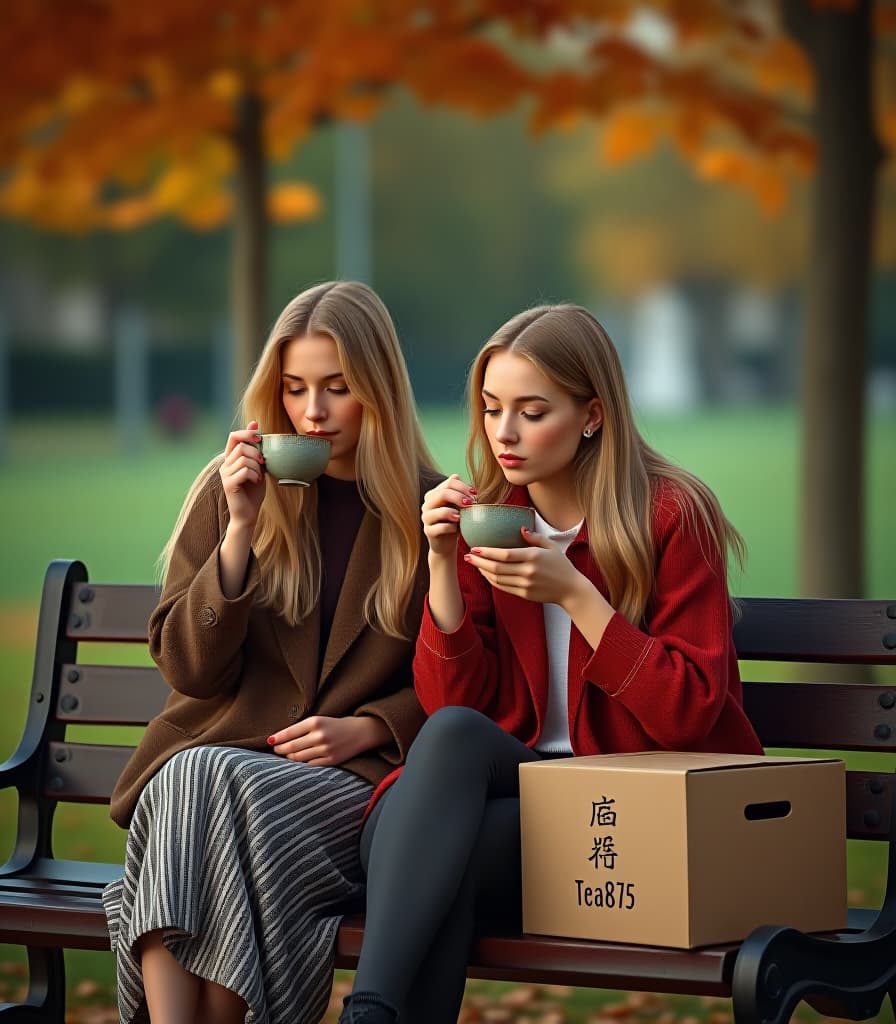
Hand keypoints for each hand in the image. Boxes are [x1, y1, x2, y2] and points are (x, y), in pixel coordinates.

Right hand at [220, 420, 266, 529]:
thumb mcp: (258, 467)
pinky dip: (255, 475)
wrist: (248, 514)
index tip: (259, 437)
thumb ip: (256, 450)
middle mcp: (225, 465)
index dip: (247, 433)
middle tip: (263, 464)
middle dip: (256, 453)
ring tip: (258, 476)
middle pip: (241, 447)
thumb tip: (255, 424)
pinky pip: (244, 471)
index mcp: (231, 459)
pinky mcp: (229, 484)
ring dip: (257, 467)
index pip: (234, 436)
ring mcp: (225, 474)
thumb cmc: (253, 491)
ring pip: (244, 458)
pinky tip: (256, 482)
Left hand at [268, 715, 388, 765]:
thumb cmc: (337, 724)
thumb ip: (303, 727)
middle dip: (280, 749)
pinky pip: (310, 765)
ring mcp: (325, 749)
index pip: (290, 732)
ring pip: (299, 757)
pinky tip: (299, 762)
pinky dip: (302, 764)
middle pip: (292, 747)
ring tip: (286, 755)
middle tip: (276, 749)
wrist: (361, 731)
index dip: (277, 738)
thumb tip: (282, 738)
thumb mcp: (320, 719)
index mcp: (316, 722)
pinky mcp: (331, 760)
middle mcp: (319, 735)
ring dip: (289, 757)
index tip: (269, 741)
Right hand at [422, 474, 476, 557]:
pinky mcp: (428, 532)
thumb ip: (458, 492)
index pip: (448, 483)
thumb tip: (456, 476)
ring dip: (453, 513)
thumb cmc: (454, 522)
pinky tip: (457, 529)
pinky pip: (440, 528)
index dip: (463, 487)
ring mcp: (426, 518)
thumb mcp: (458, 506)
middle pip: (442, 494)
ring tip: (462, 518)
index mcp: (435, 494)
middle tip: (471, 504)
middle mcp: (427, 504)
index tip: (475, 494)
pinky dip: (451, 528)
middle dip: (459, 497)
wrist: (446, 544)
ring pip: (439, 511)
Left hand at [465, 528, 587, 607]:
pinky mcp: (524, 594)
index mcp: (533, 557)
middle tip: (467, 556)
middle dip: (479, 562)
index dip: (487, 552)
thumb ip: (535, 537)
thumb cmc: (561, 565)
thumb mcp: (551, 546)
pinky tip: (485, 573)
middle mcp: (527, 571)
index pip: (504, 555)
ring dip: (483, 571)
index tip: (474, 548)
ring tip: (474, 564)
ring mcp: (525, 585)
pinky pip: (503, 587)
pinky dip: (491, 580)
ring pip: (497, 578)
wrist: (571, 590)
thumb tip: (520, 529)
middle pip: (496, 567)